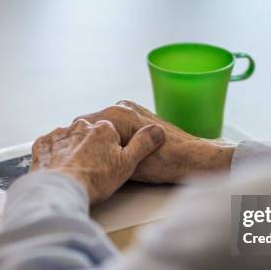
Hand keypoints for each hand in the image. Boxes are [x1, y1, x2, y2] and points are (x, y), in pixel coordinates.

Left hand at [31, 119, 164, 203]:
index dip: (111, 149)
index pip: (110, 132)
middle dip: (92, 147)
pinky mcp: (43, 144)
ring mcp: (60, 133)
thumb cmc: (95, 179)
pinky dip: (55, 154)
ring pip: (70, 138)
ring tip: (77, 171)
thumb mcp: (128, 163)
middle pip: (89, 134)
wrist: (62, 189)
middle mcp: (81, 125)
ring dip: (73, 150)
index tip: (109, 163)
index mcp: (104, 127)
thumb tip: (157, 131)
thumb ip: (143, 144)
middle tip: (93, 169)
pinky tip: (60, 168)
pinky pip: (51, 145)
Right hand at [75, 100, 234, 182]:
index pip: (82, 126)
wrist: (193, 157)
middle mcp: (122, 105)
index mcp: (116, 114)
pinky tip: (118, 152)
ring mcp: (132, 108)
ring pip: (105, 125)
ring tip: (103, 157)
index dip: (78, 143)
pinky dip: (114, 136)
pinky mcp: (140, 115)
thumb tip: (86, 156)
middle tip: (89, 160)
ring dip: (102, 139)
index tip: (77, 157)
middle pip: (93, 124)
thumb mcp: (125, 164)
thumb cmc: (164, 162)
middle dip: (90, 141)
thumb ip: (102, 155)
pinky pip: (118, 124)